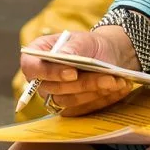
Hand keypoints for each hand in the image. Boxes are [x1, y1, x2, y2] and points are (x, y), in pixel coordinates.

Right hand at [20, 30, 134, 115]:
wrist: (107, 57)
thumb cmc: (90, 45)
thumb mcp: (83, 40)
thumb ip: (72, 48)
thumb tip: (61, 57)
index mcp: (37, 55)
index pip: (31, 68)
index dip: (49, 73)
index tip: (73, 73)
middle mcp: (42, 78)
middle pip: (53, 88)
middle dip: (83, 84)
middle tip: (108, 77)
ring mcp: (55, 95)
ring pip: (70, 101)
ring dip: (95, 92)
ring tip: (116, 81)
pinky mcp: (70, 107)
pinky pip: (83, 108)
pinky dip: (102, 99)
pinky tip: (118, 88)